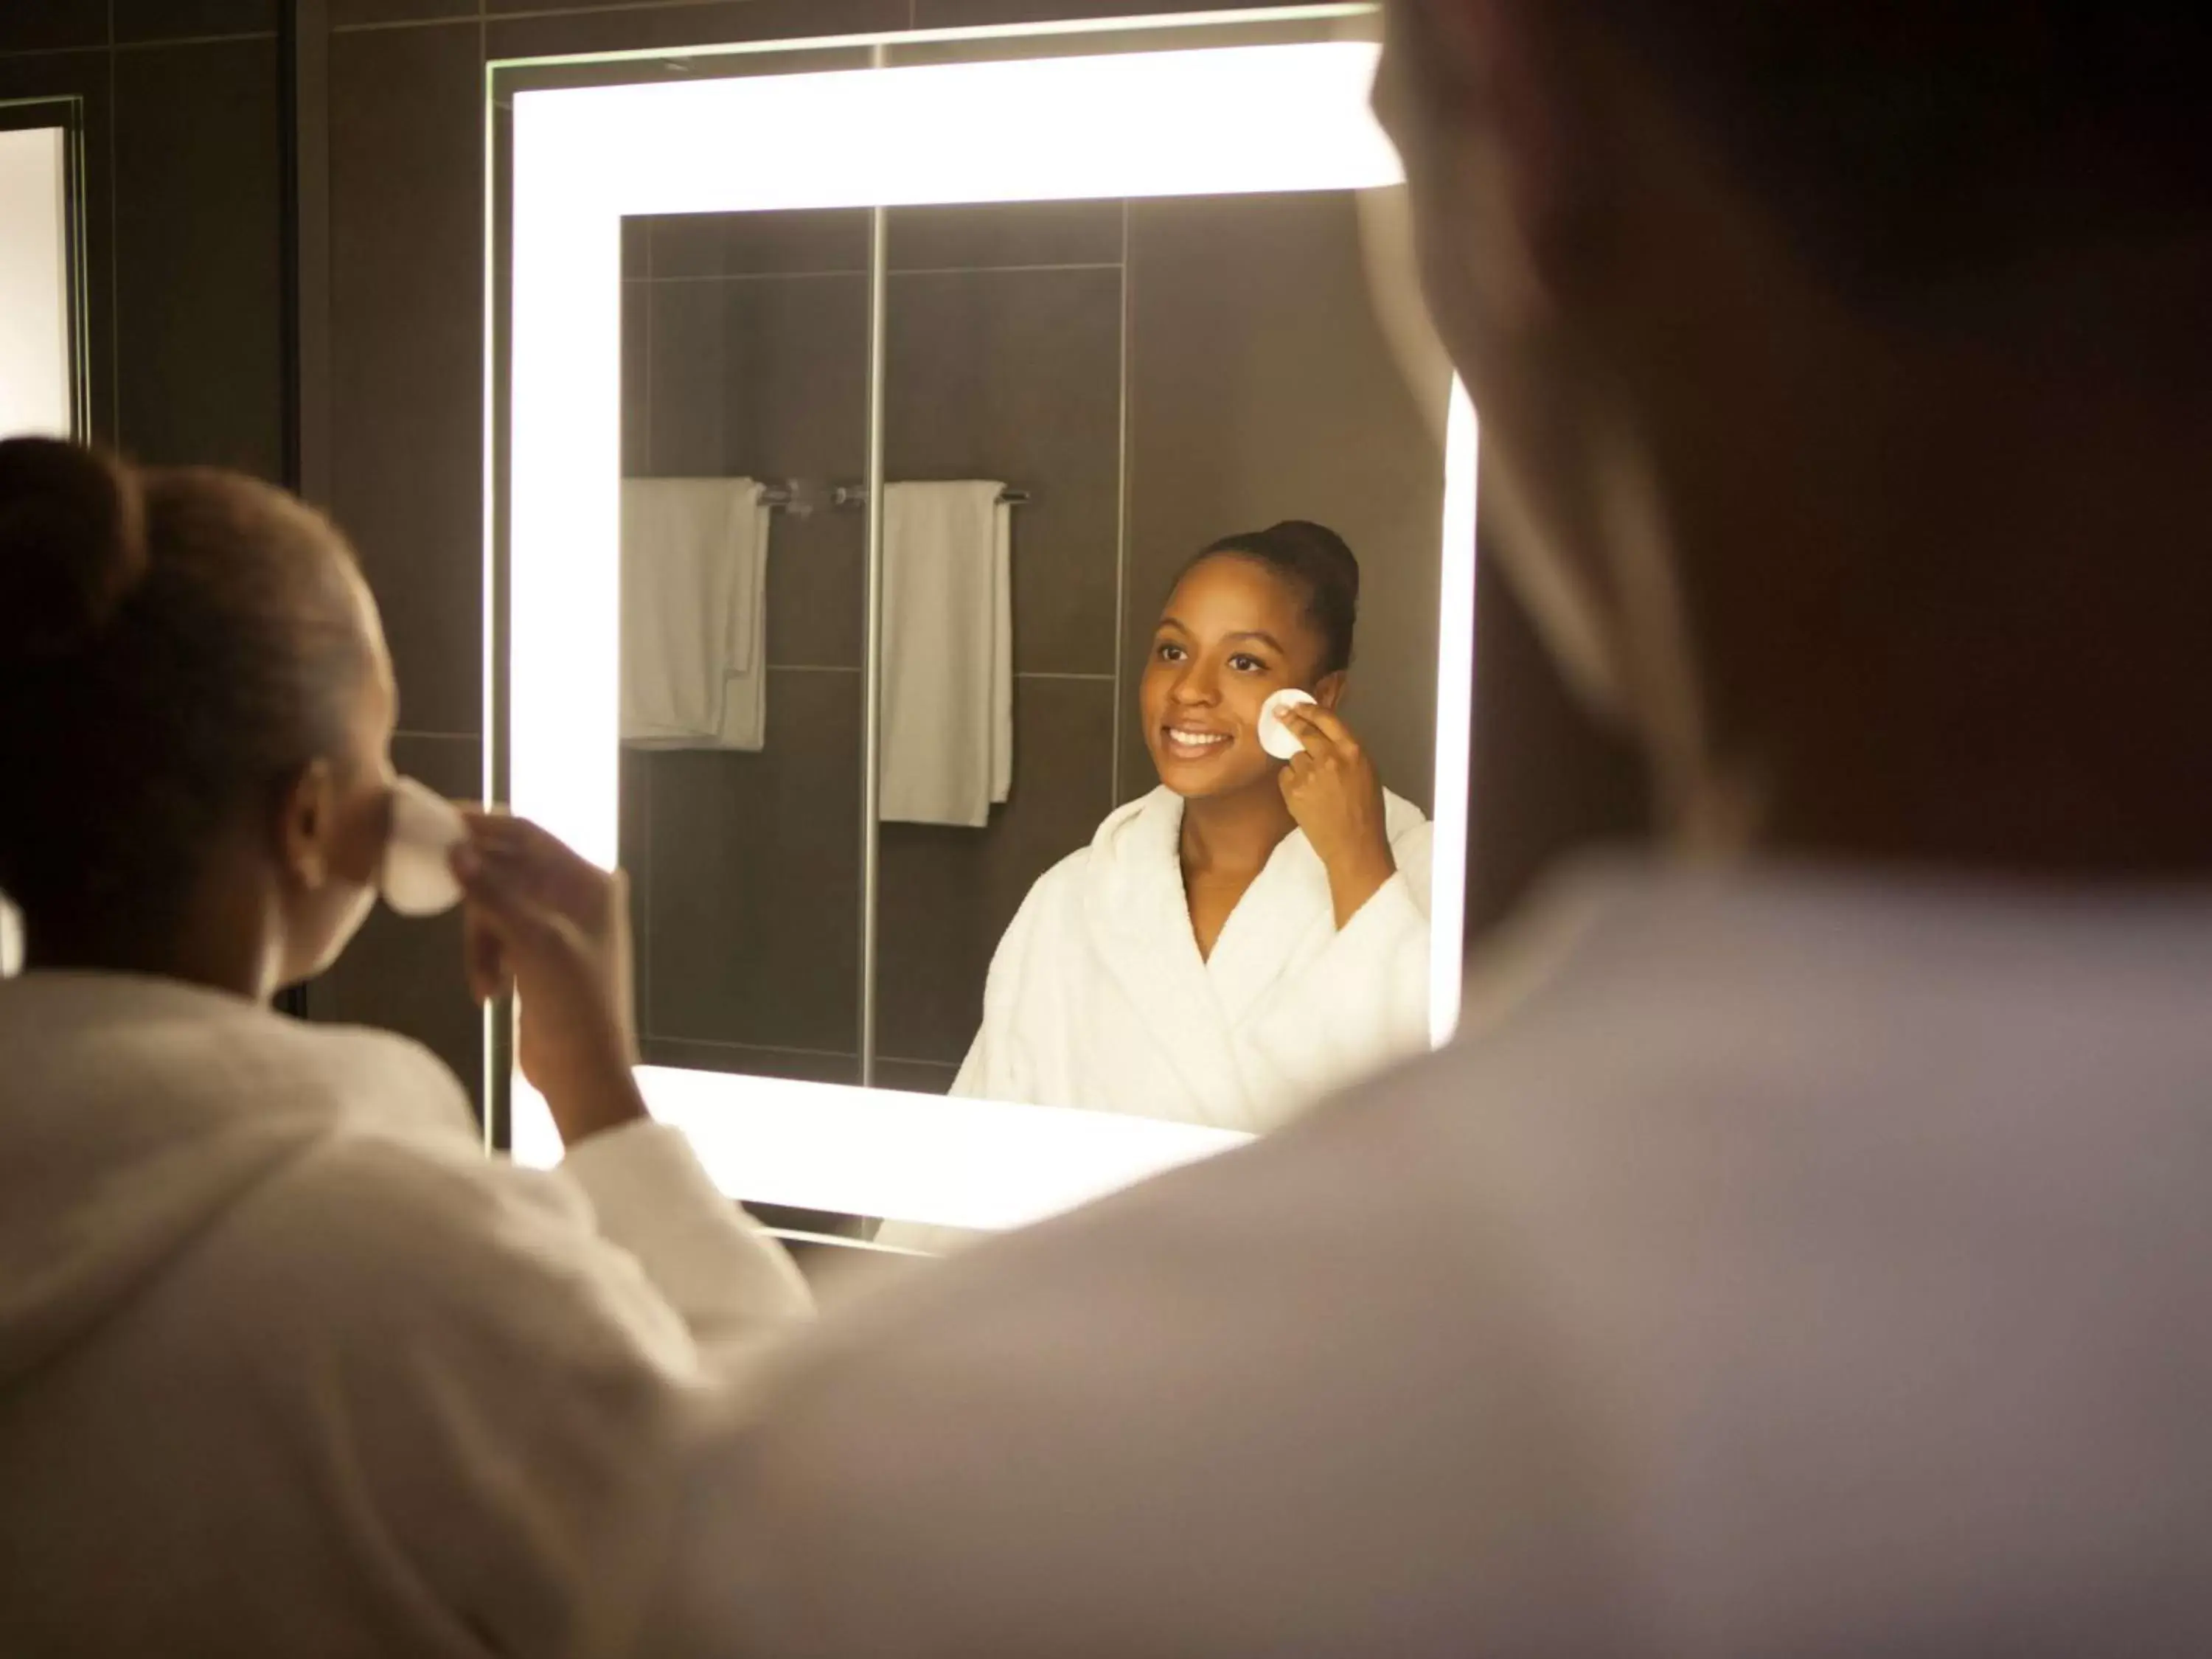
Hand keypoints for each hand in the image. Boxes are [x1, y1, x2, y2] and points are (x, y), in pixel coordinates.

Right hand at [450, 812, 645, 1145]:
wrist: (584, 1071)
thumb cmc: (573, 1003)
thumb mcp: (532, 942)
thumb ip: (493, 893)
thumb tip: (456, 848)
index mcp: (589, 883)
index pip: (529, 835)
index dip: (484, 824)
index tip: (438, 817)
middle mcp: (577, 897)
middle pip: (508, 870)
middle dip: (476, 895)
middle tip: (433, 885)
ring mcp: (557, 926)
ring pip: (496, 909)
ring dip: (481, 943)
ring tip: (483, 983)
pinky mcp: (538, 956)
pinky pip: (499, 939)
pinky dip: (488, 961)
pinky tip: (489, 992)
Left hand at [1276, 703, 1397, 926]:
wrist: (1353, 845)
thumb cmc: (1366, 811)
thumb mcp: (1366, 772)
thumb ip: (1346, 751)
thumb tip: (1324, 736)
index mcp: (1353, 750)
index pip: (1326, 718)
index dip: (1309, 709)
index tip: (1297, 705)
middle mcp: (1330, 756)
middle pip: (1303, 729)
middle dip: (1290, 719)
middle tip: (1280, 714)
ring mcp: (1309, 773)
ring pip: (1294, 756)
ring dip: (1299, 764)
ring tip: (1313, 786)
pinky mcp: (1293, 790)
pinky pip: (1286, 776)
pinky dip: (1291, 782)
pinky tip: (1306, 797)